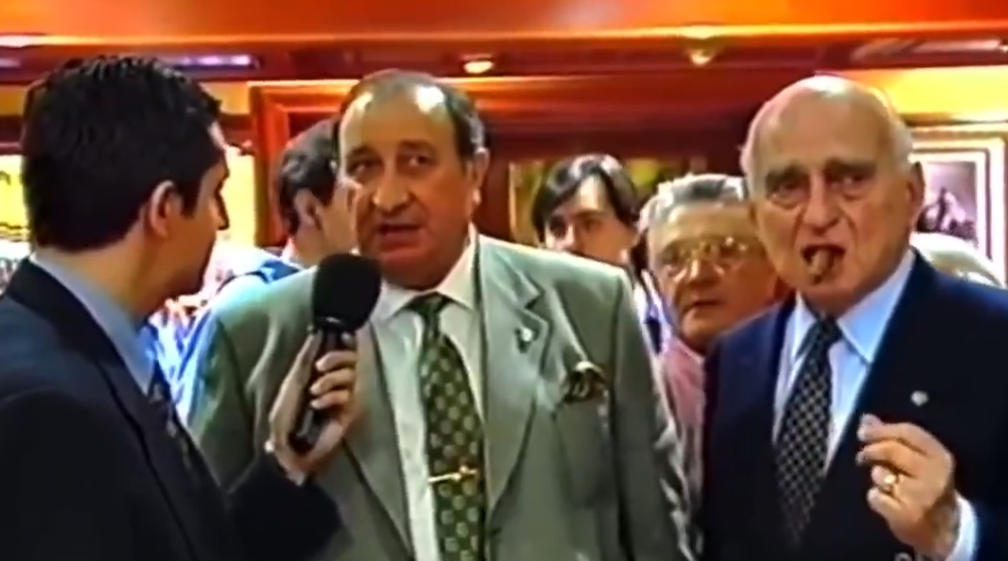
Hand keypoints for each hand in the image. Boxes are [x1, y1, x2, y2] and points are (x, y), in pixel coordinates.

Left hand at [267, 332, 359, 482]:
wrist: (288, 446)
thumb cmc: (285, 414)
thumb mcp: (293, 380)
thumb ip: (305, 356)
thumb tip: (315, 332)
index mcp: (323, 370)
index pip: (342, 348)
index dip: (344, 341)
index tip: (340, 335)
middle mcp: (338, 381)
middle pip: (353, 357)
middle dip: (337, 358)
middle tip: (319, 367)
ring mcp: (346, 396)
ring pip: (352, 374)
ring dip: (331, 380)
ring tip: (314, 391)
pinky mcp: (350, 412)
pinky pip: (348, 394)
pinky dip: (332, 397)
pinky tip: (318, 405)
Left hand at [856, 414, 959, 559]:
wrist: (944, 531)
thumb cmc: (927, 489)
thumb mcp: (919, 461)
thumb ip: (893, 438)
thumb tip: (866, 419)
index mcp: (940, 457)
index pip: (908, 432)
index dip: (881, 429)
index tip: (863, 431)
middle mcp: (934, 475)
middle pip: (891, 450)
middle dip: (871, 450)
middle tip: (862, 455)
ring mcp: (921, 496)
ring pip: (880, 474)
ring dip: (877, 477)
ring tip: (888, 485)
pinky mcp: (907, 515)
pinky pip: (875, 497)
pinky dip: (875, 498)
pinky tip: (888, 503)